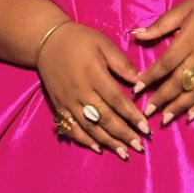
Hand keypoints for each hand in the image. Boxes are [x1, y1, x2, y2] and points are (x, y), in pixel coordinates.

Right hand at [37, 22, 150, 159]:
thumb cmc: (80, 40)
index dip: (132, 116)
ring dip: (108, 142)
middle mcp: (81, 92)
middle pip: (105, 118)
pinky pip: (72, 128)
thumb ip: (121, 63)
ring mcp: (69, 102)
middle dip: (124, 134)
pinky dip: (85, 140)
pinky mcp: (59, 107)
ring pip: (91, 127)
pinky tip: (98, 148)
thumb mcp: (103, 43)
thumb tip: (140, 81)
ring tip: (123, 153)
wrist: (47, 41)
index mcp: (94, 75)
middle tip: (139, 147)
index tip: (146, 128)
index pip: (117, 100)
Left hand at [132, 0, 193, 125]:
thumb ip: (161, 24)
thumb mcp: (185, 7)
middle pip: (179, 82)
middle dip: (161, 98)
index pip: (166, 63)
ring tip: (165, 119)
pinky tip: (192, 116)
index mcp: (190, 38)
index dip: (150, 77)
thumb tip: (136, 34)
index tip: (137, 89)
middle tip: (147, 112)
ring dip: (179, 107)